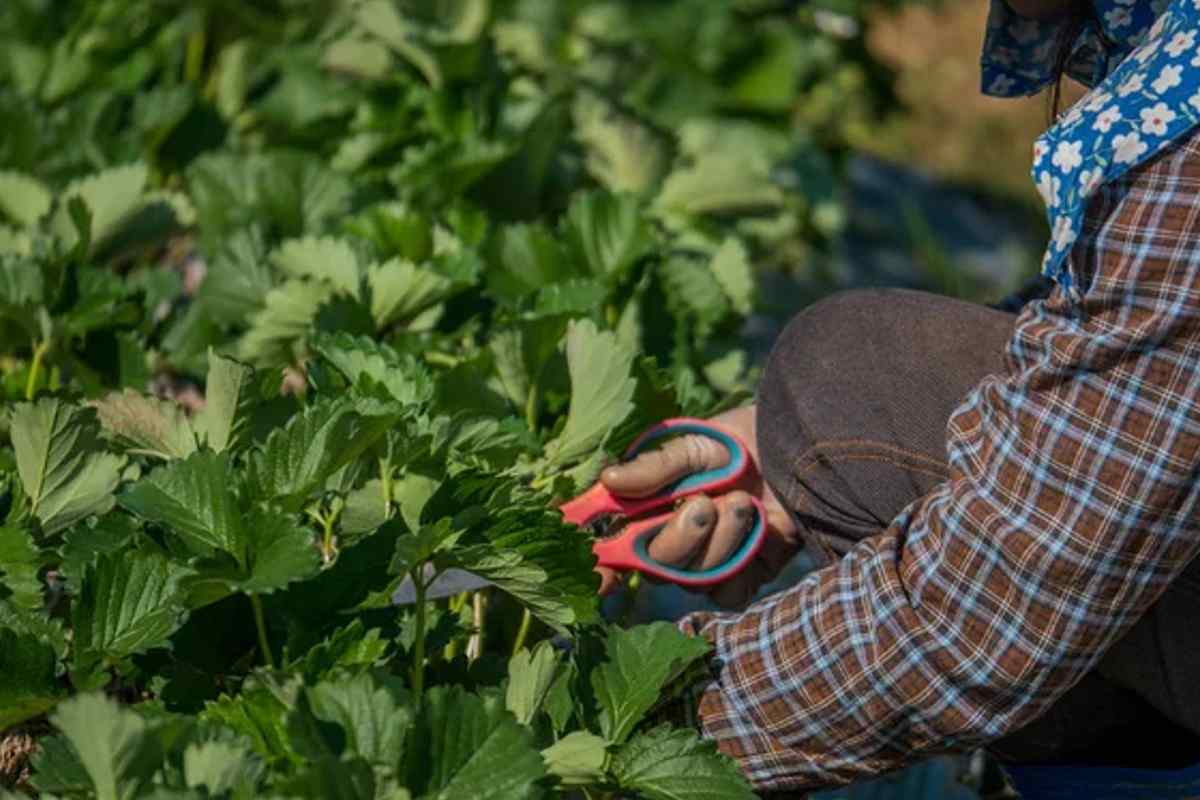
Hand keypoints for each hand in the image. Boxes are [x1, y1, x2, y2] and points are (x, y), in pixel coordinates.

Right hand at [596, 405, 801, 607]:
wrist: (799, 452)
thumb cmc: (739, 442)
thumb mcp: (693, 445)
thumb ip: (654, 467)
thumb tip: (609, 481)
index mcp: (647, 510)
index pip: (611, 547)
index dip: (600, 567)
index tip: (597, 577)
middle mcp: (670, 541)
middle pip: (653, 567)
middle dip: (679, 537)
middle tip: (705, 503)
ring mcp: (707, 562)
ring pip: (693, 578)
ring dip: (720, 539)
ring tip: (742, 503)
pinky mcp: (744, 576)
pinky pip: (729, 592)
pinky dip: (741, 562)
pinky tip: (758, 530)